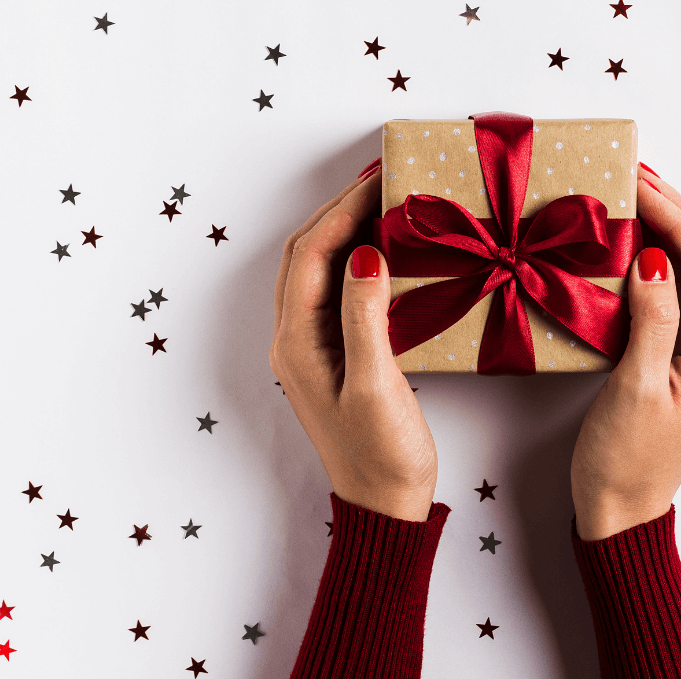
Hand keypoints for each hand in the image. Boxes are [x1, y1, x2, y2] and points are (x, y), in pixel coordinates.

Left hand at [270, 162, 437, 521]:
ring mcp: (312, 348)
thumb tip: (362, 253)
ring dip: (345, 230)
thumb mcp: (375, 384)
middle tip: (381, 177)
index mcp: (297, 343)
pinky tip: (384, 250)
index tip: (379, 177)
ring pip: (319, 270)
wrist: (385, 504)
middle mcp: (295, 340)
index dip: (343, 210)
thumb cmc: (381, 453)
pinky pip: (336, 291)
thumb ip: (364, 317)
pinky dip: (356, 259)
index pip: (313, 255)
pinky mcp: (335, 355)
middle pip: (308, 255)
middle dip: (340, 210)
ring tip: (383, 201)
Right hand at [570, 165, 680, 539]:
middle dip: (678, 212)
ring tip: (636, 197)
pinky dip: (658, 262)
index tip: (639, 183)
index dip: (678, 216)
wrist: (620, 512)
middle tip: (637, 175)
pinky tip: (631, 246)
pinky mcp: (677, 360)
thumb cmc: (625, 460)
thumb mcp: (635, 388)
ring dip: (670, 232)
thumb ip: (651, 320)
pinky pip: (677, 296)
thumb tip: (654, 258)